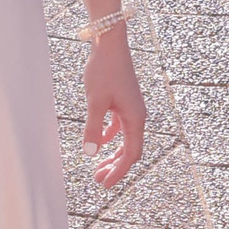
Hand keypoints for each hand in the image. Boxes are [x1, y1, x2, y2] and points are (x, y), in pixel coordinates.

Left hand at [83, 29, 146, 188]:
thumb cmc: (104, 71)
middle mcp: (137, 115)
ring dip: (113, 155)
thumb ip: (93, 128)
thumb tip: (91, 153)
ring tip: (99, 167)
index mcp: (135, 118)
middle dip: (115, 167)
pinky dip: (111, 138)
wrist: (109, 44)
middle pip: (130, 150)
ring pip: (125, 139)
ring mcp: (131, 108)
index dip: (119, 172)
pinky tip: (100, 143)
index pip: (131, 154)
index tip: (105, 185)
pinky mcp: (123, 101)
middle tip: (98, 181)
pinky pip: (120, 127)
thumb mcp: (95, 102)